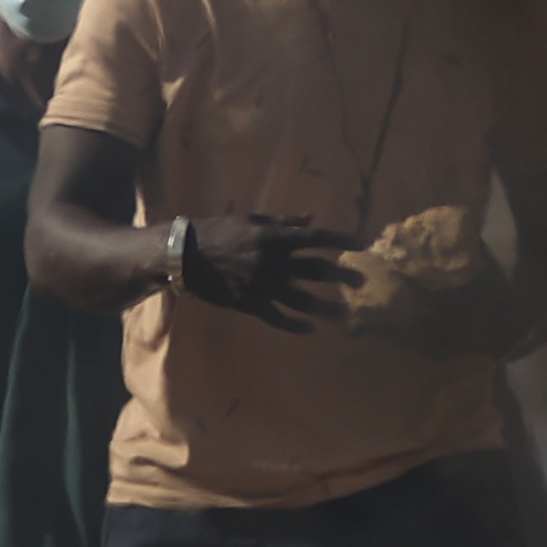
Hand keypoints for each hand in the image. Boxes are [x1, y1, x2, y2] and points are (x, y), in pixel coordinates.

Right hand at [181, 214, 358, 333]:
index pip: (316, 237)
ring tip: (345, 315)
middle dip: (343, 275)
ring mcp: (262, 284)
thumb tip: (312, 218)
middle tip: (363, 282)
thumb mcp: (250, 220)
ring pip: (303, 299)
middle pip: (317, 269)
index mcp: (273, 236)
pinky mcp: (249, 303)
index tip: (362, 244)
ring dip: (326, 308)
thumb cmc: (218, 232)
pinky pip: (277, 318)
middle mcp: (272, 261)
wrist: (183, 255)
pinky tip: (310, 328)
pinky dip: (295, 325)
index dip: (341, 239)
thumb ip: (283, 221)